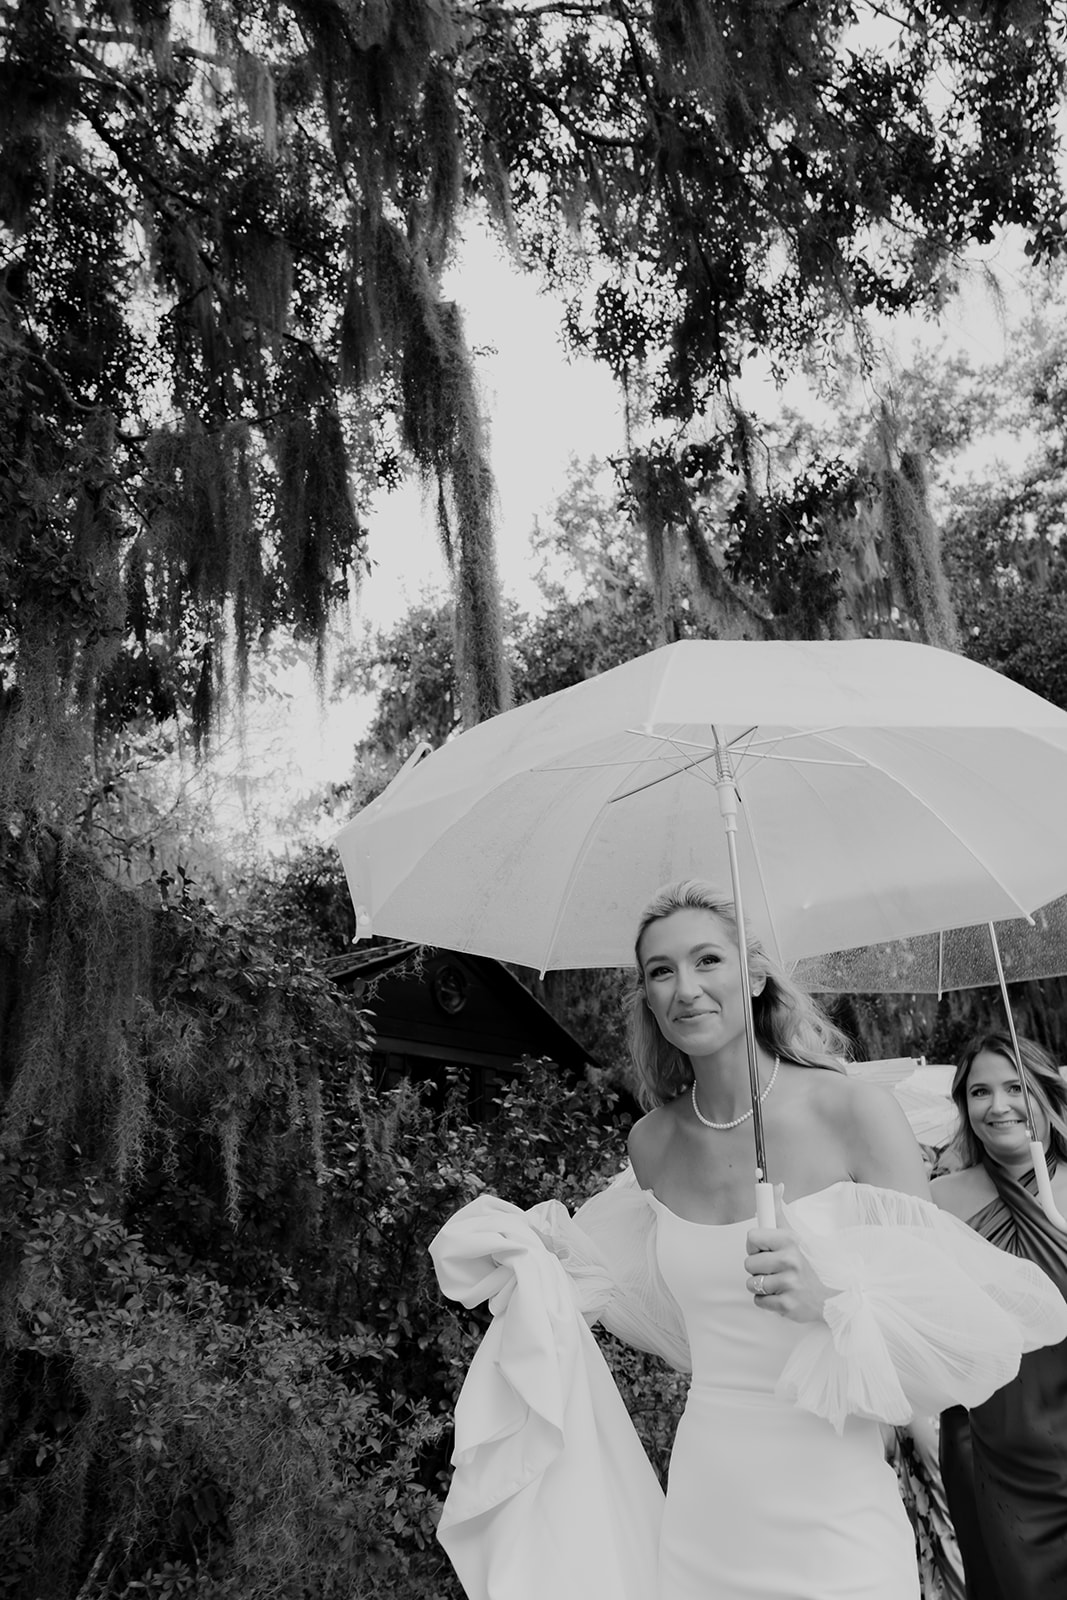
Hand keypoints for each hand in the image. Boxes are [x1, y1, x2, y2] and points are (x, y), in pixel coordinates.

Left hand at [744, 1186, 829, 1323]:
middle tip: (774, 1269)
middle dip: (757, 1268)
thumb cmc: (810, 1265)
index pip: (751, 1238)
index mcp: (790, 1241)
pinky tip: (781, 1295)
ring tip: (778, 1283)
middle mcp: (790, 1261)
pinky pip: (759, 1301)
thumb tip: (776, 1186)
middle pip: (748, 1263)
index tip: (764, 1250)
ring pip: (752, 1283)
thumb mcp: (797, 1236)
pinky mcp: (787, 1305)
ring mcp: (789, 1284)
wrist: (833, 1297)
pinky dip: (766, 1301)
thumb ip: (780, 1212)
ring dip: (761, 1285)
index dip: (755, 1246)